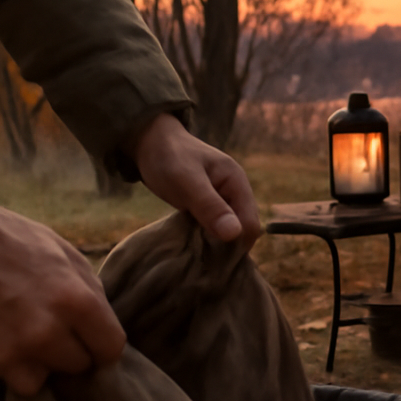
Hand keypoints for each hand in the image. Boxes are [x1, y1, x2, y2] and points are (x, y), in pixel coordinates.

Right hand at [0, 190, 125, 395]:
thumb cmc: (10, 239)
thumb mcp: (64, 254)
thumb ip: (89, 293)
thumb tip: (103, 327)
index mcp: (80, 299)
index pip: (112, 348)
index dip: (101, 345)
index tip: (89, 340)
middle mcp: (55, 329)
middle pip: (83, 364)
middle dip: (73, 350)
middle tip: (52, 331)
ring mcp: (24, 347)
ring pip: (54, 376)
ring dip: (45, 361)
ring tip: (27, 335)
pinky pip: (25, 385)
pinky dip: (21, 372)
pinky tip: (10, 347)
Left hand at [130, 114, 261, 246]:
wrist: (149, 141)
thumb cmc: (168, 157)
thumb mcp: (186, 181)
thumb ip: (210, 206)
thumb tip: (235, 234)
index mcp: (237, 183)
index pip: (250, 223)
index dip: (237, 243)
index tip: (215, 258)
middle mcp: (235, 193)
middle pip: (243, 229)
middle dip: (228, 246)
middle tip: (203, 259)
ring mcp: (222, 200)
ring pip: (229, 231)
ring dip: (217, 244)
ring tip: (198, 255)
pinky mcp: (209, 206)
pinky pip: (215, 228)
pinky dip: (207, 238)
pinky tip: (194, 245)